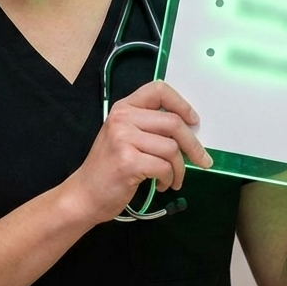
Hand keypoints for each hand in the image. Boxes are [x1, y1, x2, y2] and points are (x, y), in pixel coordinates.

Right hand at [64, 81, 211, 224]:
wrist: (84, 195)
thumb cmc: (109, 168)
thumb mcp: (124, 137)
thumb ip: (149, 127)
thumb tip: (189, 129)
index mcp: (123, 108)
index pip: (158, 90)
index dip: (181, 104)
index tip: (193, 121)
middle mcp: (122, 119)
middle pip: (173, 122)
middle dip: (193, 145)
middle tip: (202, 160)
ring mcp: (123, 139)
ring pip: (171, 148)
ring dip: (179, 168)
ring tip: (173, 179)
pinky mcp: (128, 162)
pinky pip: (164, 167)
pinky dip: (169, 179)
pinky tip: (161, 185)